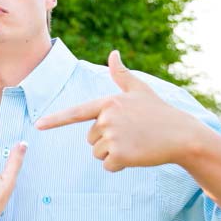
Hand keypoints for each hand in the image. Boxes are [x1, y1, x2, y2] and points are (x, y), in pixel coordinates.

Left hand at [34, 50, 201, 171]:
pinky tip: (137, 156)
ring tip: (135, 144)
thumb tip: (113, 53)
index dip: (55, 120)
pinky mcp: (118, 155)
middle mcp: (106, 118)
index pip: (76, 112)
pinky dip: (120, 166)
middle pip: (91, 139)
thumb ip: (122, 75)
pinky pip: (107, 166)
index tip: (38, 126)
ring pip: (98, 154)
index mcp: (108, 102)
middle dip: (108, 141)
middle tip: (131, 135)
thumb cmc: (160, 112)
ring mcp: (112, 136)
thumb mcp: (140, 90)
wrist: (182, 135)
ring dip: (114, 154)